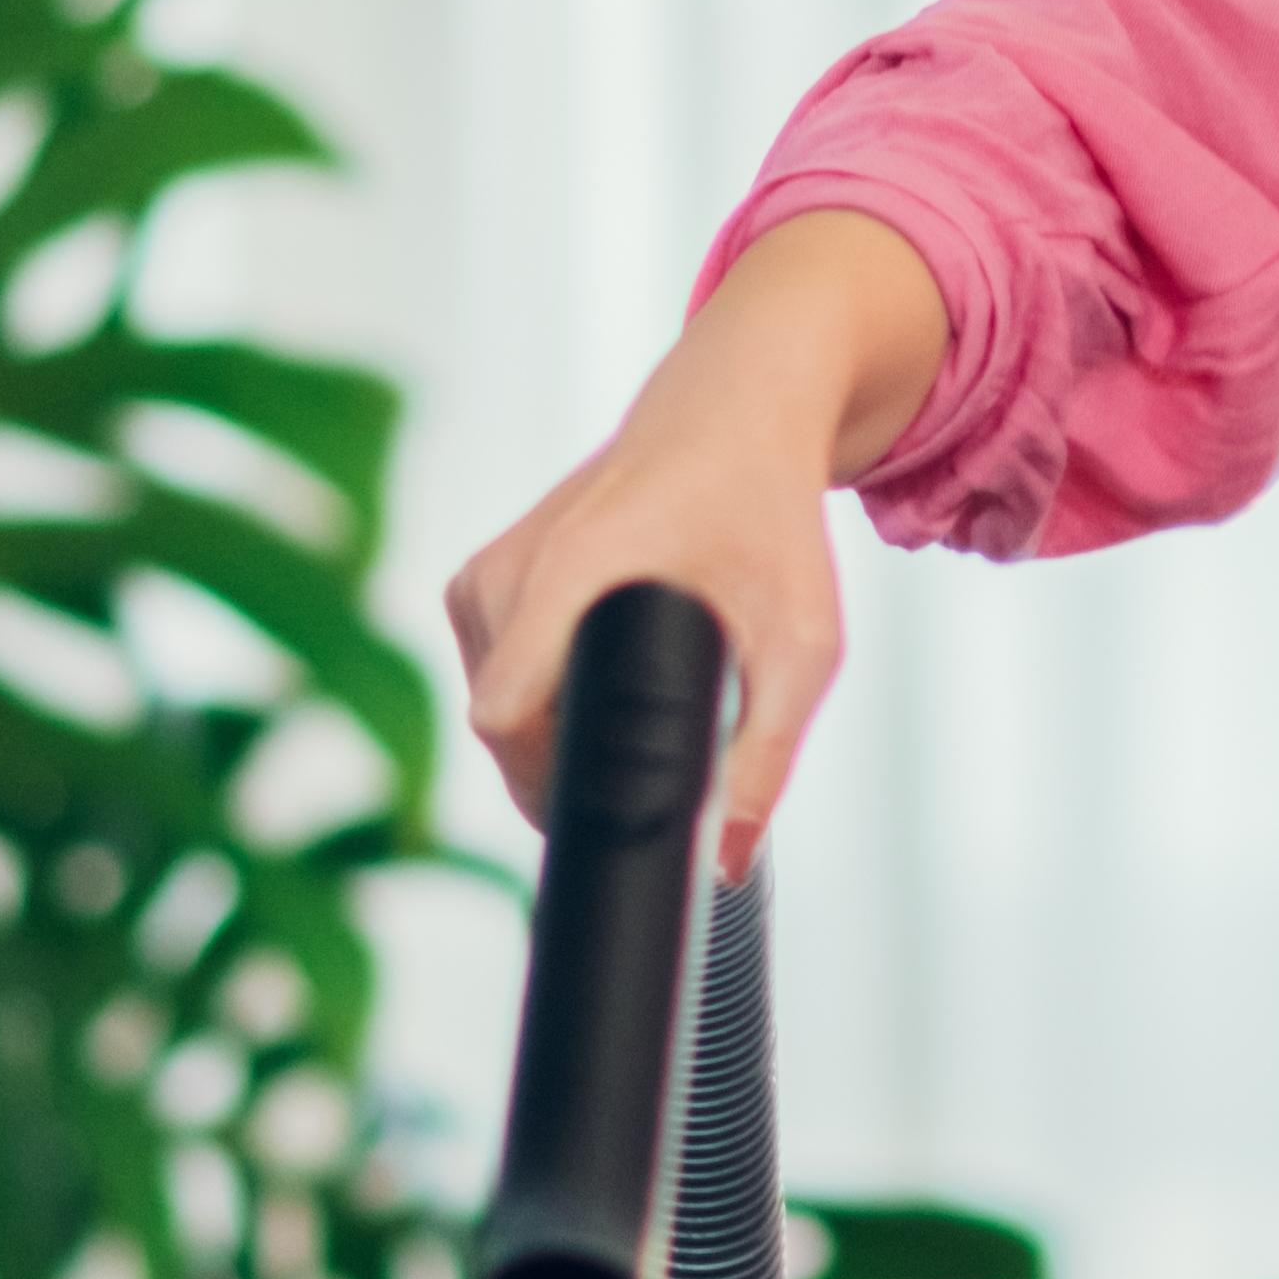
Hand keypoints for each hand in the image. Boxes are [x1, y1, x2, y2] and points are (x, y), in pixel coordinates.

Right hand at [439, 214, 952, 873]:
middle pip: (505, 730)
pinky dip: (539, 700)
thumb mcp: (800, 642)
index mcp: (571, 569)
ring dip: (557, 736)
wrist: (732, 412)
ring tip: (642, 709)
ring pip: (496, 711)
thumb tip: (726, 865)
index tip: (609, 814)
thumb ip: (766, 758)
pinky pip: (492, 679)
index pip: (507, 716)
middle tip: (659, 765)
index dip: (552, 789)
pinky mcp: (478, 582)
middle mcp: (508, 568)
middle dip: (571, 771)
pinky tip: (603, 683)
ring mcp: (484, 573)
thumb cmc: (769, 515)